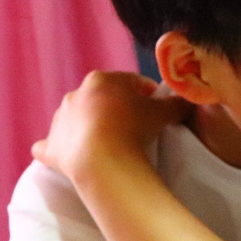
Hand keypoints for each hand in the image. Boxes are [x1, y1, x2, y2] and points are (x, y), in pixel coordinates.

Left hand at [31, 70, 191, 180]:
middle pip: (101, 100)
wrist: (103, 160)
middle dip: (116, 110)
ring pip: (76, 120)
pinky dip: (55, 149)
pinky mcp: (51, 146)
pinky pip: (49, 146)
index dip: (145, 95)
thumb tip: (191, 99)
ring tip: (109, 145)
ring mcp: (60, 120)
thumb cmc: (134, 128)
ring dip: (89, 128)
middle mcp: (76, 94)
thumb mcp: (164, 113)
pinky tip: (63, 156)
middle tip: (135, 129)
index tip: (156, 110)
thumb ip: (177, 104)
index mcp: (102, 80)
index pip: (129, 82)